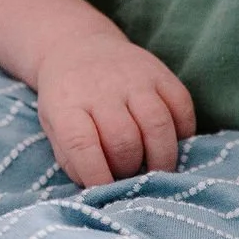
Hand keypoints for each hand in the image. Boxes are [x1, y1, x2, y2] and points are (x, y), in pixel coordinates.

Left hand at [36, 37, 196, 186]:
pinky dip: (183, 134)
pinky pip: (183, 109)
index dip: (97, 176)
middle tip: (131, 176)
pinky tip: (171, 142)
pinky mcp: (162, 74)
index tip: (105, 191)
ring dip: (161, 159)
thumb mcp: (54, 127)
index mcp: (67, 103)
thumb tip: (100, 189)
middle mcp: (101, 87)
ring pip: (157, 126)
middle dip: (130, 169)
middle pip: (124, 140)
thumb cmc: (69, 100)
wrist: (78, 47)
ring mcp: (134, 78)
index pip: (81, 144)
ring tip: (157, 169)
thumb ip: (73, 158)